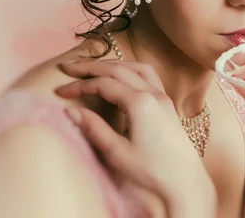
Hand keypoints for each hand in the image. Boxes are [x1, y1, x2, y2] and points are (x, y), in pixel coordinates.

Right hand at [55, 59, 215, 217]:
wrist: (184, 179)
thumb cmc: (151, 170)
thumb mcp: (116, 152)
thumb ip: (94, 128)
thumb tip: (70, 111)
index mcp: (140, 103)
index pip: (103, 84)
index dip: (79, 86)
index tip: (60, 91)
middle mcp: (153, 93)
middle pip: (118, 69)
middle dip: (91, 67)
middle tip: (68, 68)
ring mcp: (163, 96)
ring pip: (135, 67)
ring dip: (112, 64)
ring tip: (92, 68)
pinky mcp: (168, 102)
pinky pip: (149, 75)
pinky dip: (131, 69)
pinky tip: (122, 75)